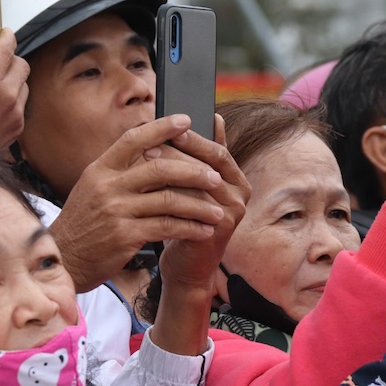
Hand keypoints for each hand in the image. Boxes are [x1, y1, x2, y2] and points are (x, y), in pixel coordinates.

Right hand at [0, 28, 29, 155]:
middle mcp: (7, 94)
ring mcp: (15, 112)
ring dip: (15, 81)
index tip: (7, 35)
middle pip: (22, 64)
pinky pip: (22, 106)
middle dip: (13, 59)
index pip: (7, 48)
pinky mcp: (18, 127)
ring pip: (25, 85)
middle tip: (3, 60)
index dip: (7, 37)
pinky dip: (14, 101)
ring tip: (0, 84)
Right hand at [52, 115, 239, 291]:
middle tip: (215, 178)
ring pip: (169, 200)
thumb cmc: (83, 224)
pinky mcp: (125, 236)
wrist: (64, 260)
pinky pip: (167, 227)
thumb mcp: (92, 189)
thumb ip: (119, 172)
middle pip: (160, 169)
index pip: (133, 140)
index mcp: (100, 170)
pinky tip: (203, 231)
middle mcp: (107, 187)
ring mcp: (116, 211)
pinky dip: (190, 229)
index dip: (161, 128)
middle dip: (194, 172)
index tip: (186, 120)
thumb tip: (152, 149)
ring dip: (199, 206)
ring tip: (218, 211)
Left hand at [151, 114, 249, 354]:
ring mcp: (233, 211)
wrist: (186, 267)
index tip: (167, 124)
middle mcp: (240, 193)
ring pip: (201, 180)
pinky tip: (148, 186)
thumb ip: (199, 158)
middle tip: (153, 140)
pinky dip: (170, 192)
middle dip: (182, 148)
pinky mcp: (219, 228)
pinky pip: (193, 203)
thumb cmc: (183, 222)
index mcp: (235, 178)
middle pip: (212, 160)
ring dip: (173, 168)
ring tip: (146, 158)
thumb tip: (206, 117)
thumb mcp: (190, 187)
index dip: (193, 136)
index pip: (217, 148)